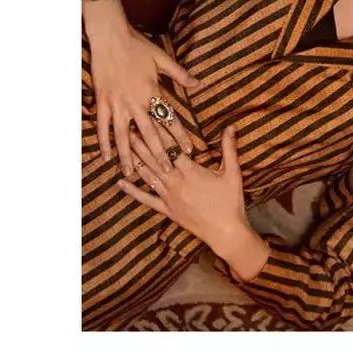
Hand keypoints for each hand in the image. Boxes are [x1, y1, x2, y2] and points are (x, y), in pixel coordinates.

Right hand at [83, 0, 200, 176]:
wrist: (111, 37)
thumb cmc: (138, 46)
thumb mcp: (162, 59)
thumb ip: (180, 75)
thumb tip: (199, 84)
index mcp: (152, 92)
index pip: (169, 119)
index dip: (179, 136)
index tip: (188, 151)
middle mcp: (135, 102)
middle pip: (149, 134)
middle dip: (159, 154)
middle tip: (167, 172)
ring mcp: (117, 104)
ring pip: (124, 136)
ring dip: (129, 156)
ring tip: (134, 174)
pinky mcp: (103, 103)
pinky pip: (103, 127)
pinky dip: (104, 143)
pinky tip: (107, 157)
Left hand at [118, 125, 269, 279]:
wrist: (225, 232)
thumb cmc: (230, 201)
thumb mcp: (232, 172)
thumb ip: (229, 148)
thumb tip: (231, 127)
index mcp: (191, 172)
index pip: (172, 148)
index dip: (161, 133)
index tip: (151, 120)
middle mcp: (176, 183)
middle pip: (156, 160)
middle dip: (143, 143)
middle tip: (131, 128)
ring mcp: (169, 198)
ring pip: (148, 176)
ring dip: (136, 160)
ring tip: (125, 147)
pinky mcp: (167, 210)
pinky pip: (146, 199)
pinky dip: (132, 191)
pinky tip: (120, 183)